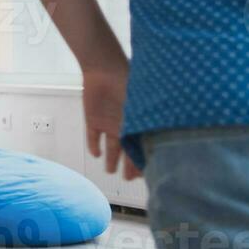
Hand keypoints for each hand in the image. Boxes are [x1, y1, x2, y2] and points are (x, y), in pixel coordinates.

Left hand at [83, 61, 139, 180]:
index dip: (144, 160)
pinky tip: (96, 154)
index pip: (142, 146)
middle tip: (130, 179)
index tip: (147, 173)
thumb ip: (144, 123)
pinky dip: (94, 145)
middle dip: (129, 165)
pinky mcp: (93, 120)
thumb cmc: (126, 82)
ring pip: (111, 147)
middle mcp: (124, 126)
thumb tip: (155, 142)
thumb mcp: (140, 105)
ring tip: (112, 172)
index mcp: (137, 123)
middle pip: (127, 150)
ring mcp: (109, 123)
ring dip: (112, 160)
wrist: (104, 69)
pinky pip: (93, 136)